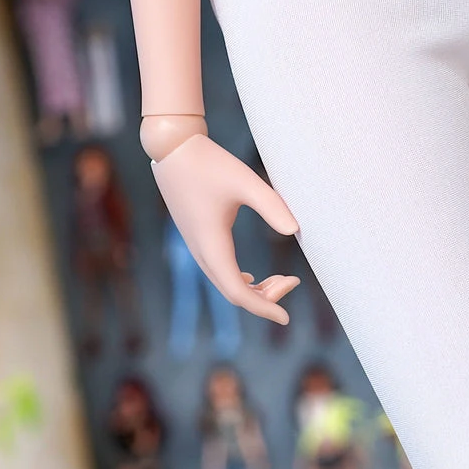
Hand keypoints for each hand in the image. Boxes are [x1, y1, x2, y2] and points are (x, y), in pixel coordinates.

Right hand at [151, 133, 300, 323]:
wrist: (173, 148)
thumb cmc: (211, 162)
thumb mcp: (247, 181)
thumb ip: (272, 206)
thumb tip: (295, 231)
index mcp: (212, 244)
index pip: (237, 292)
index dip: (262, 308)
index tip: (286, 320)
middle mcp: (201, 250)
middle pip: (232, 292)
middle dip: (264, 297)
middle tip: (293, 281)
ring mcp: (196, 245)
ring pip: (224, 282)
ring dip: (253, 289)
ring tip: (282, 280)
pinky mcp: (196, 237)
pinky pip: (218, 271)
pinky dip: (239, 281)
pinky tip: (253, 278)